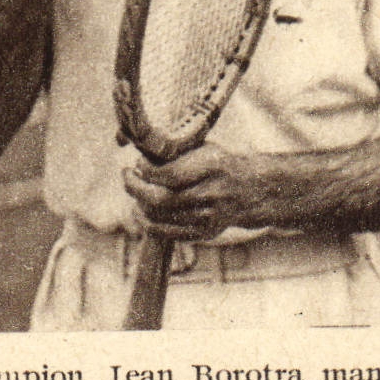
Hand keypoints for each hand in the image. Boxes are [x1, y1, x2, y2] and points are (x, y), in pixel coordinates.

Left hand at [123, 144, 279, 240]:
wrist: (252, 189)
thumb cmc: (218, 163)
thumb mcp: (203, 148)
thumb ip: (175, 150)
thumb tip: (134, 146)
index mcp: (213, 167)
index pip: (171, 175)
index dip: (147, 171)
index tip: (138, 163)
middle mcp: (213, 194)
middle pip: (162, 199)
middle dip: (135, 187)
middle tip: (127, 175)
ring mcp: (209, 217)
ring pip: (160, 217)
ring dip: (139, 203)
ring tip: (134, 190)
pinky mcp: (204, 233)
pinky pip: (166, 233)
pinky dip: (147, 222)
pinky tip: (139, 210)